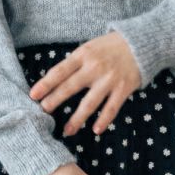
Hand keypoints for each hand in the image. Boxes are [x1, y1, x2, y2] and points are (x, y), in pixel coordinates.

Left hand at [27, 31, 141, 137]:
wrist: (141, 43)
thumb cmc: (111, 46)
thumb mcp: (90, 47)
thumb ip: (75, 62)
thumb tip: (55, 80)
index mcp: (83, 55)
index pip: (60, 71)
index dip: (46, 84)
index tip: (33, 95)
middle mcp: (95, 67)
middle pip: (71, 87)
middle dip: (55, 100)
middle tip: (43, 112)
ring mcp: (109, 79)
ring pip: (90, 103)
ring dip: (77, 118)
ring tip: (67, 131)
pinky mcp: (123, 89)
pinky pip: (111, 108)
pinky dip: (104, 120)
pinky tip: (95, 130)